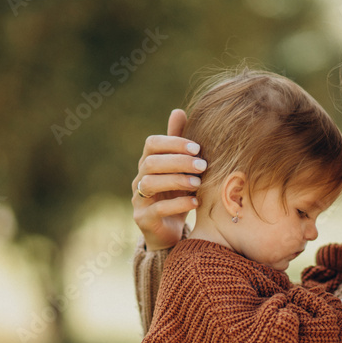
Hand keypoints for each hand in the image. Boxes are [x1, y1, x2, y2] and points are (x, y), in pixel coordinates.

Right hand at [132, 109, 205, 250]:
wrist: (170, 231)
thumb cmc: (178, 194)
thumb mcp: (180, 168)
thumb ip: (178, 143)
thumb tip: (178, 111)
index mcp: (147, 163)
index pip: (151, 144)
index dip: (172, 143)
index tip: (196, 147)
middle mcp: (139, 179)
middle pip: (151, 163)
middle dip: (178, 162)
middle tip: (203, 165)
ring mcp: (138, 200)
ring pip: (150, 184)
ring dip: (177, 181)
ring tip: (199, 183)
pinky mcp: (143, 219)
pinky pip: (156, 209)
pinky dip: (177, 204)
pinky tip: (195, 202)